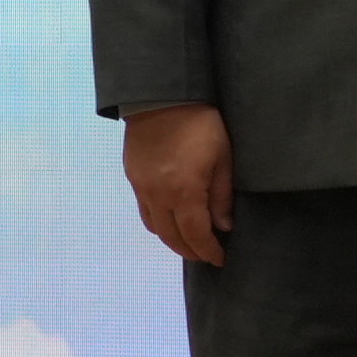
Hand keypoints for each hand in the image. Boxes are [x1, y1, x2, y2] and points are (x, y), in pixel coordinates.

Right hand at [123, 103, 233, 266]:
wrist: (162, 97)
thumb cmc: (201, 124)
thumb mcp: (223, 157)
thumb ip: (221, 196)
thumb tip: (223, 226)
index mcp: (184, 192)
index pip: (196, 235)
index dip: (208, 251)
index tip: (220, 259)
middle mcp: (159, 196)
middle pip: (173, 238)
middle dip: (191, 251)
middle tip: (207, 254)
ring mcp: (142, 188)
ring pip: (155, 228)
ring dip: (173, 240)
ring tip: (191, 240)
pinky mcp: (133, 178)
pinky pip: (145, 212)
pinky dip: (159, 223)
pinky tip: (172, 219)